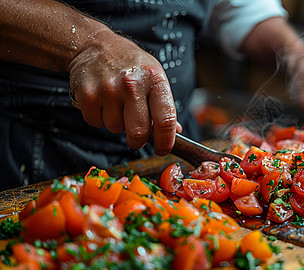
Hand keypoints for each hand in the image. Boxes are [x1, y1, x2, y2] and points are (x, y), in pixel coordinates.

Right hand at [68, 30, 179, 154]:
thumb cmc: (131, 65)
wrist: (95, 45)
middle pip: (139, 132)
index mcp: (155, 79)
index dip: (166, 141)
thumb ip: (165, 106)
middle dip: (138, 141)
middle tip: (137, 138)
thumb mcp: (154, 78)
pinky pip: (96, 123)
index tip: (163, 149)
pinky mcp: (87, 94)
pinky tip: (103, 103)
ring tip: (117, 106)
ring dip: (118, 125)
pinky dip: (99, 119)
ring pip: (116, 129)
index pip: (166, 120)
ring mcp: (108, 89)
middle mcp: (132, 84)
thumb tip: (176, 132)